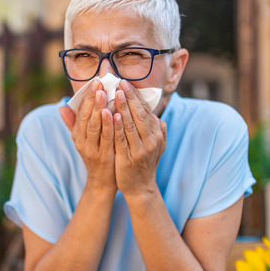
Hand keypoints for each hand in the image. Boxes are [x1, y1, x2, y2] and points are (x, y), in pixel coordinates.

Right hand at [60, 78, 115, 192]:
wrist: (102, 183)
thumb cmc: (97, 156)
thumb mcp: (83, 139)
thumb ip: (74, 123)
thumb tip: (62, 106)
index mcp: (77, 135)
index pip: (80, 112)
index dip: (86, 96)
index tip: (94, 80)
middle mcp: (82, 141)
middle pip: (85, 116)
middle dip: (92, 98)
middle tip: (98, 82)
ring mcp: (92, 150)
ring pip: (94, 126)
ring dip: (98, 108)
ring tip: (103, 93)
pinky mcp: (103, 157)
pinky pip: (106, 139)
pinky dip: (108, 125)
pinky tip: (113, 114)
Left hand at [112, 80, 166, 196]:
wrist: (141, 188)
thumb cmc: (145, 163)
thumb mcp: (156, 145)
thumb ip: (157, 129)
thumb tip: (156, 115)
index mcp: (157, 133)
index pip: (146, 110)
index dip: (136, 96)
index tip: (126, 83)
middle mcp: (152, 140)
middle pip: (139, 114)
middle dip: (129, 97)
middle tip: (120, 83)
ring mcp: (141, 150)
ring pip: (131, 124)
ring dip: (123, 107)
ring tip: (115, 93)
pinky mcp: (129, 158)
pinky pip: (122, 139)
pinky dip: (118, 127)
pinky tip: (112, 115)